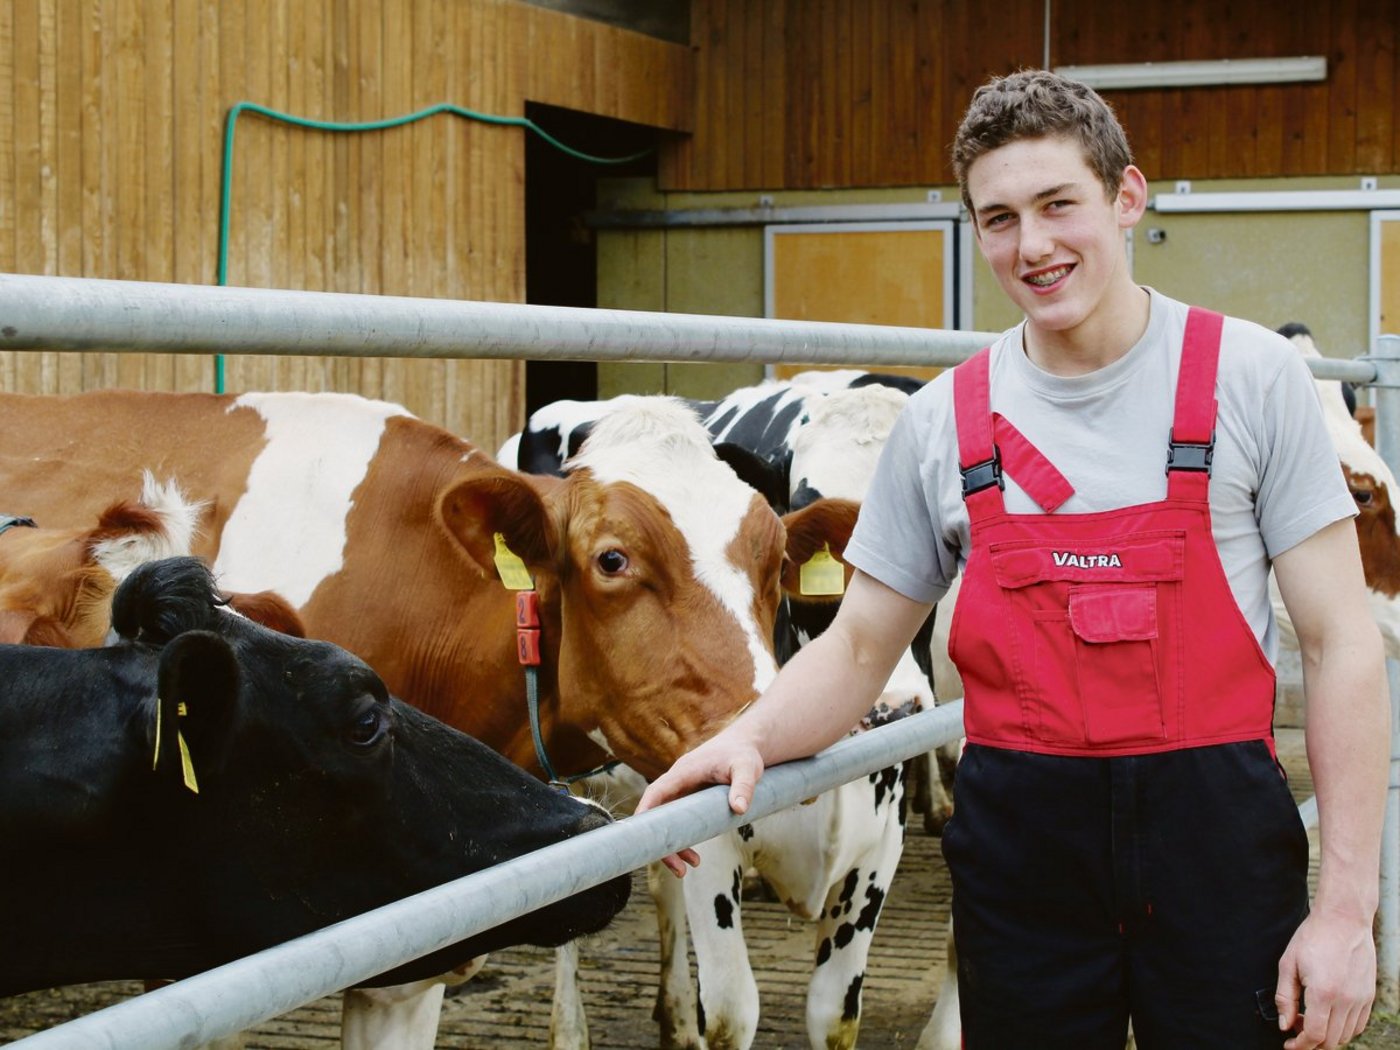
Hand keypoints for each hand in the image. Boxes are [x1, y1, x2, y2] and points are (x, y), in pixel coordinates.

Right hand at [634, 737, 765, 877]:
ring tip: (690, 867)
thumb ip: (744, 786)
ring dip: (673, 846)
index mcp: (683, 772)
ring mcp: (682, 793)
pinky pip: (679, 824)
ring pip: (667, 823)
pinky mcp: (690, 801)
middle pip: (658, 814)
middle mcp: (677, 783)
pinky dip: (683, 840)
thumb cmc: (743, 753)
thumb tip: (739, 809)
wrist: (745, 745)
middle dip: (662, 842)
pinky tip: (694, 858)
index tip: (640, 835)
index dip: (645, 812)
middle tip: (678, 869)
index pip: (656, 792)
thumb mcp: (747, 767)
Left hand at [1277, 908, 1375, 1048]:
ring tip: (1310, 1020)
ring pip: (1345, 1036)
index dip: (1300, 1045)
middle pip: (1331, 1041)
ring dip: (1327, 1037)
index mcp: (1323, 992)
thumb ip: (1284, 998)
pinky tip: (1328, 1016)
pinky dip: (1343, 1029)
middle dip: (1311, 1043)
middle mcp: (1346, 999)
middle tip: (1296, 1028)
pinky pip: (1358, 1025)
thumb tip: (1285, 1025)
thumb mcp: (1288, 964)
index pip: (1314, 1035)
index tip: (1289, 1045)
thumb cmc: (1312, 938)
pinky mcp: (1369, 995)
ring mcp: (1361, 999)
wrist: (1343, 920)